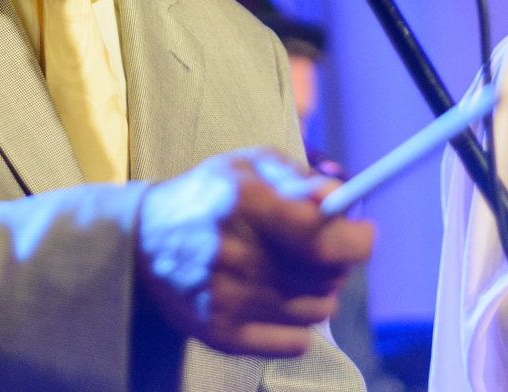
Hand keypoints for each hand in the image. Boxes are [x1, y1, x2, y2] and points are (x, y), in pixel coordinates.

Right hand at [135, 148, 374, 356]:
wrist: (144, 240)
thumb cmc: (210, 195)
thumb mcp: (249, 164)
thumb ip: (298, 177)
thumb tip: (338, 196)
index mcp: (242, 201)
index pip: (321, 237)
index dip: (357, 239)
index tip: (363, 232)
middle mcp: (232, 253)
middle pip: (325, 275)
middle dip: (339, 261)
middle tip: (323, 248)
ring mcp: (225, 299)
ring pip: (316, 310)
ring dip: (321, 291)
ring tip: (298, 271)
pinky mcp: (220, 333)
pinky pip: (295, 342)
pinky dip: (301, 325)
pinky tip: (282, 300)